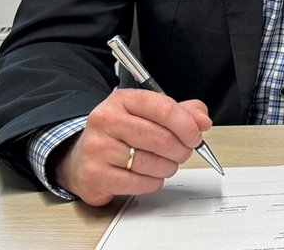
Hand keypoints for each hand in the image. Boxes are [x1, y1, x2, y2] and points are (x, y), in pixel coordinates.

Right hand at [53, 88, 212, 205]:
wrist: (82, 158)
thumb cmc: (121, 135)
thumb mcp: (149, 115)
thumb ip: (181, 112)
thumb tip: (202, 120)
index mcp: (122, 100)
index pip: (164, 108)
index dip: (187, 126)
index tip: (196, 136)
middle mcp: (106, 120)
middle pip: (161, 139)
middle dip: (181, 150)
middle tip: (182, 153)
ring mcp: (97, 148)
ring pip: (152, 163)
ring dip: (168, 168)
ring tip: (163, 164)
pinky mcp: (95, 175)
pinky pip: (140, 183)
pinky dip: (152, 183)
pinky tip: (147, 176)